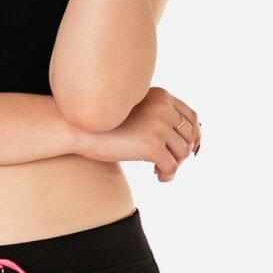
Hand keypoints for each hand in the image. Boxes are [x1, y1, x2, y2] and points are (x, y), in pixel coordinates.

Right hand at [73, 86, 200, 181]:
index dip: (194, 135)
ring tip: (161, 170)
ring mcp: (159, 126)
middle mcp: (163, 108)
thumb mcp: (133, 110)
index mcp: (161, 96)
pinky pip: (171, 166)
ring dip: (174, 165)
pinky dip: (168, 175)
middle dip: (182, 152)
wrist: (79, 128)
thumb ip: (155, 115)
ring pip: (182, 153)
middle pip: (190, 135)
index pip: (191, 116)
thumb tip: (180, 138)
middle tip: (169, 162)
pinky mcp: (153, 145)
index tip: (189, 148)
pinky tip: (158, 177)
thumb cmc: (103, 122)